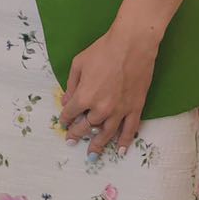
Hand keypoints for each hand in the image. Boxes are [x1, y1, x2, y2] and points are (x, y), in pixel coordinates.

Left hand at [60, 19, 158, 154]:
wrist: (132, 45)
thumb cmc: (102, 50)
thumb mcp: (78, 64)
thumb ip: (71, 85)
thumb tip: (66, 102)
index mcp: (84, 96)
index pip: (70, 114)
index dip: (65, 119)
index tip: (63, 122)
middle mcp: (100, 108)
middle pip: (86, 127)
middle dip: (77, 134)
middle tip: (71, 141)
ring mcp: (119, 111)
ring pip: (106, 134)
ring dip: (98, 145)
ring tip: (91, 154)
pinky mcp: (135, 108)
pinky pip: (130, 130)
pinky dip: (125, 142)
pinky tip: (121, 151)